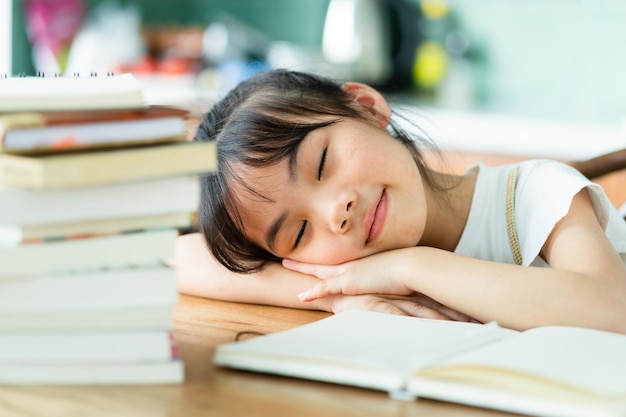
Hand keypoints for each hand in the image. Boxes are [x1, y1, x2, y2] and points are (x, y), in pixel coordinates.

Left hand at [283, 252, 477, 322]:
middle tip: (286, 258)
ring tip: (285, 265)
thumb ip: (383, 276)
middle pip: (321, 263)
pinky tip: (301, 296)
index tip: (311, 260)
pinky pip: (326, 288)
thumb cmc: (406, 270)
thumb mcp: (391, 272)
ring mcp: (348, 273)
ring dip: (301, 269)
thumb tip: (385, 279)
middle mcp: (350, 265)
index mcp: (359, 263)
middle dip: (303, 261)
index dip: (322, 261)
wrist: (410, 265)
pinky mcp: (349, 283)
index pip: (335, 262)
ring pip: (318, 271)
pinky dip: (313, 291)